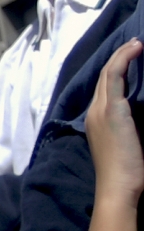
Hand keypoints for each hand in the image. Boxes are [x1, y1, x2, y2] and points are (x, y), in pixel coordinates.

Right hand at [93, 41, 142, 210]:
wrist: (117, 186)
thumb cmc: (124, 172)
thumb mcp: (123, 144)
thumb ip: (126, 127)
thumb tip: (136, 117)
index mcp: (95, 119)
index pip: (103, 88)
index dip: (115, 69)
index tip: (129, 57)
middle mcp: (94, 111)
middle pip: (103, 77)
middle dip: (118, 58)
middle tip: (133, 44)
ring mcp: (101, 110)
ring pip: (108, 73)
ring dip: (122, 55)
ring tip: (136, 44)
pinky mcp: (112, 110)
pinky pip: (115, 76)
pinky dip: (124, 60)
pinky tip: (136, 50)